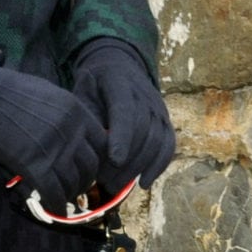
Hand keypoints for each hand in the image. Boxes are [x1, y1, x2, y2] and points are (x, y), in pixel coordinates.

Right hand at [0, 59, 104, 207]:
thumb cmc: (13, 91)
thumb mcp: (52, 95)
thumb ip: (68, 115)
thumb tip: (76, 133)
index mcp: (77, 112)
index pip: (103, 142)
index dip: (100, 158)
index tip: (91, 166)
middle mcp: (72, 132)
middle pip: (91, 165)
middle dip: (86, 179)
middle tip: (79, 185)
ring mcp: (55, 150)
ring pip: (74, 182)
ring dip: (71, 193)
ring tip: (66, 196)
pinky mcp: (35, 167)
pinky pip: (54, 193)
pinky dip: (57, 204)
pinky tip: (55, 208)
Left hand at [72, 40, 174, 190]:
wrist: (118, 66)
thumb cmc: (94, 85)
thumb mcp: (82, 91)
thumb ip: (86, 115)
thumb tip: (86, 146)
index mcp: (120, 83)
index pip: (126, 110)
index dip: (123, 135)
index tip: (115, 160)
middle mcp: (145, 95)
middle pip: (142, 130)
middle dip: (126, 160)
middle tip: (103, 181)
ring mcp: (158, 108)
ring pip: (156, 140)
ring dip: (138, 167)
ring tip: (115, 186)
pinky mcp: (165, 121)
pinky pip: (168, 145)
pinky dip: (159, 166)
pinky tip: (144, 183)